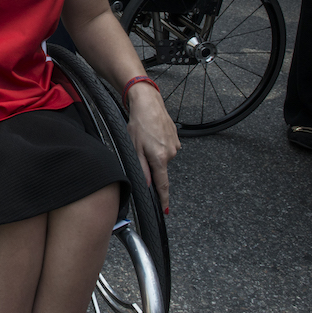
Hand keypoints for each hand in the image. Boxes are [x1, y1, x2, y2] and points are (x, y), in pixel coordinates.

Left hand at [125, 86, 179, 212]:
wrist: (148, 103)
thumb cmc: (139, 123)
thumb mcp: (134, 147)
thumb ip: (142, 168)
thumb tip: (147, 184)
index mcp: (159, 158)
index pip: (163, 184)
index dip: (164, 198)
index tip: (165, 209)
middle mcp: (171, 153)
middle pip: (160, 168)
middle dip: (151, 163)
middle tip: (141, 148)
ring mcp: (175, 145)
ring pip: (163, 157)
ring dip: (154, 152)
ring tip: (146, 137)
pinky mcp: (177, 138)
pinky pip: (167, 147)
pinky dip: (159, 144)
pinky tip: (152, 134)